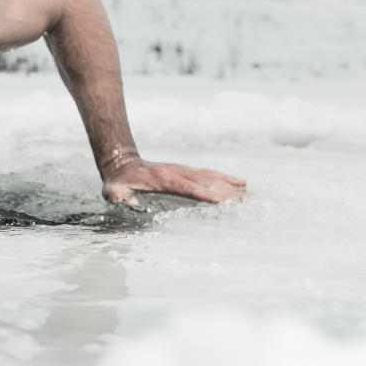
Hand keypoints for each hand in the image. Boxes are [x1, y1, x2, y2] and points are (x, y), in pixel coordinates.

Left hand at [102, 158, 245, 206]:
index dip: (209, 195)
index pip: (191, 189)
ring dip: (232, 187)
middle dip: (229, 194)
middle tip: (251, 204)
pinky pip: (209, 174)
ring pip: (212, 178)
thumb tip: (126, 203)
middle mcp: (179, 173)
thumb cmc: (118, 182)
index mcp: (165, 180)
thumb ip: (118, 198)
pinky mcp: (186, 171)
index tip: (227, 202)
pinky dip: (226, 178)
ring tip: (252, 196)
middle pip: (208, 184)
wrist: (121, 162)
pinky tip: (241, 183)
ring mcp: (184, 170)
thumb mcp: (113, 191)